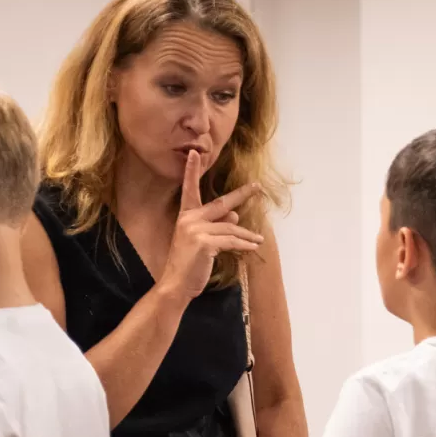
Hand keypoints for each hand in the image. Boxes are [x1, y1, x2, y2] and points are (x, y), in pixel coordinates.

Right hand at [160, 149, 262, 302]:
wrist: (177, 284)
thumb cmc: (189, 263)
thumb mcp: (202, 241)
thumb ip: (217, 226)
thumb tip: (235, 214)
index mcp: (186, 216)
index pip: (190, 189)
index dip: (192, 171)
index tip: (195, 153)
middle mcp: (189, 219)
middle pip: (221, 203)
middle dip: (241, 194)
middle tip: (257, 186)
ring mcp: (196, 230)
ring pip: (231, 228)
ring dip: (247, 235)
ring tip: (258, 240)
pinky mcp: (204, 243)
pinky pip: (231, 241)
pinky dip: (244, 244)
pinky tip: (253, 247)